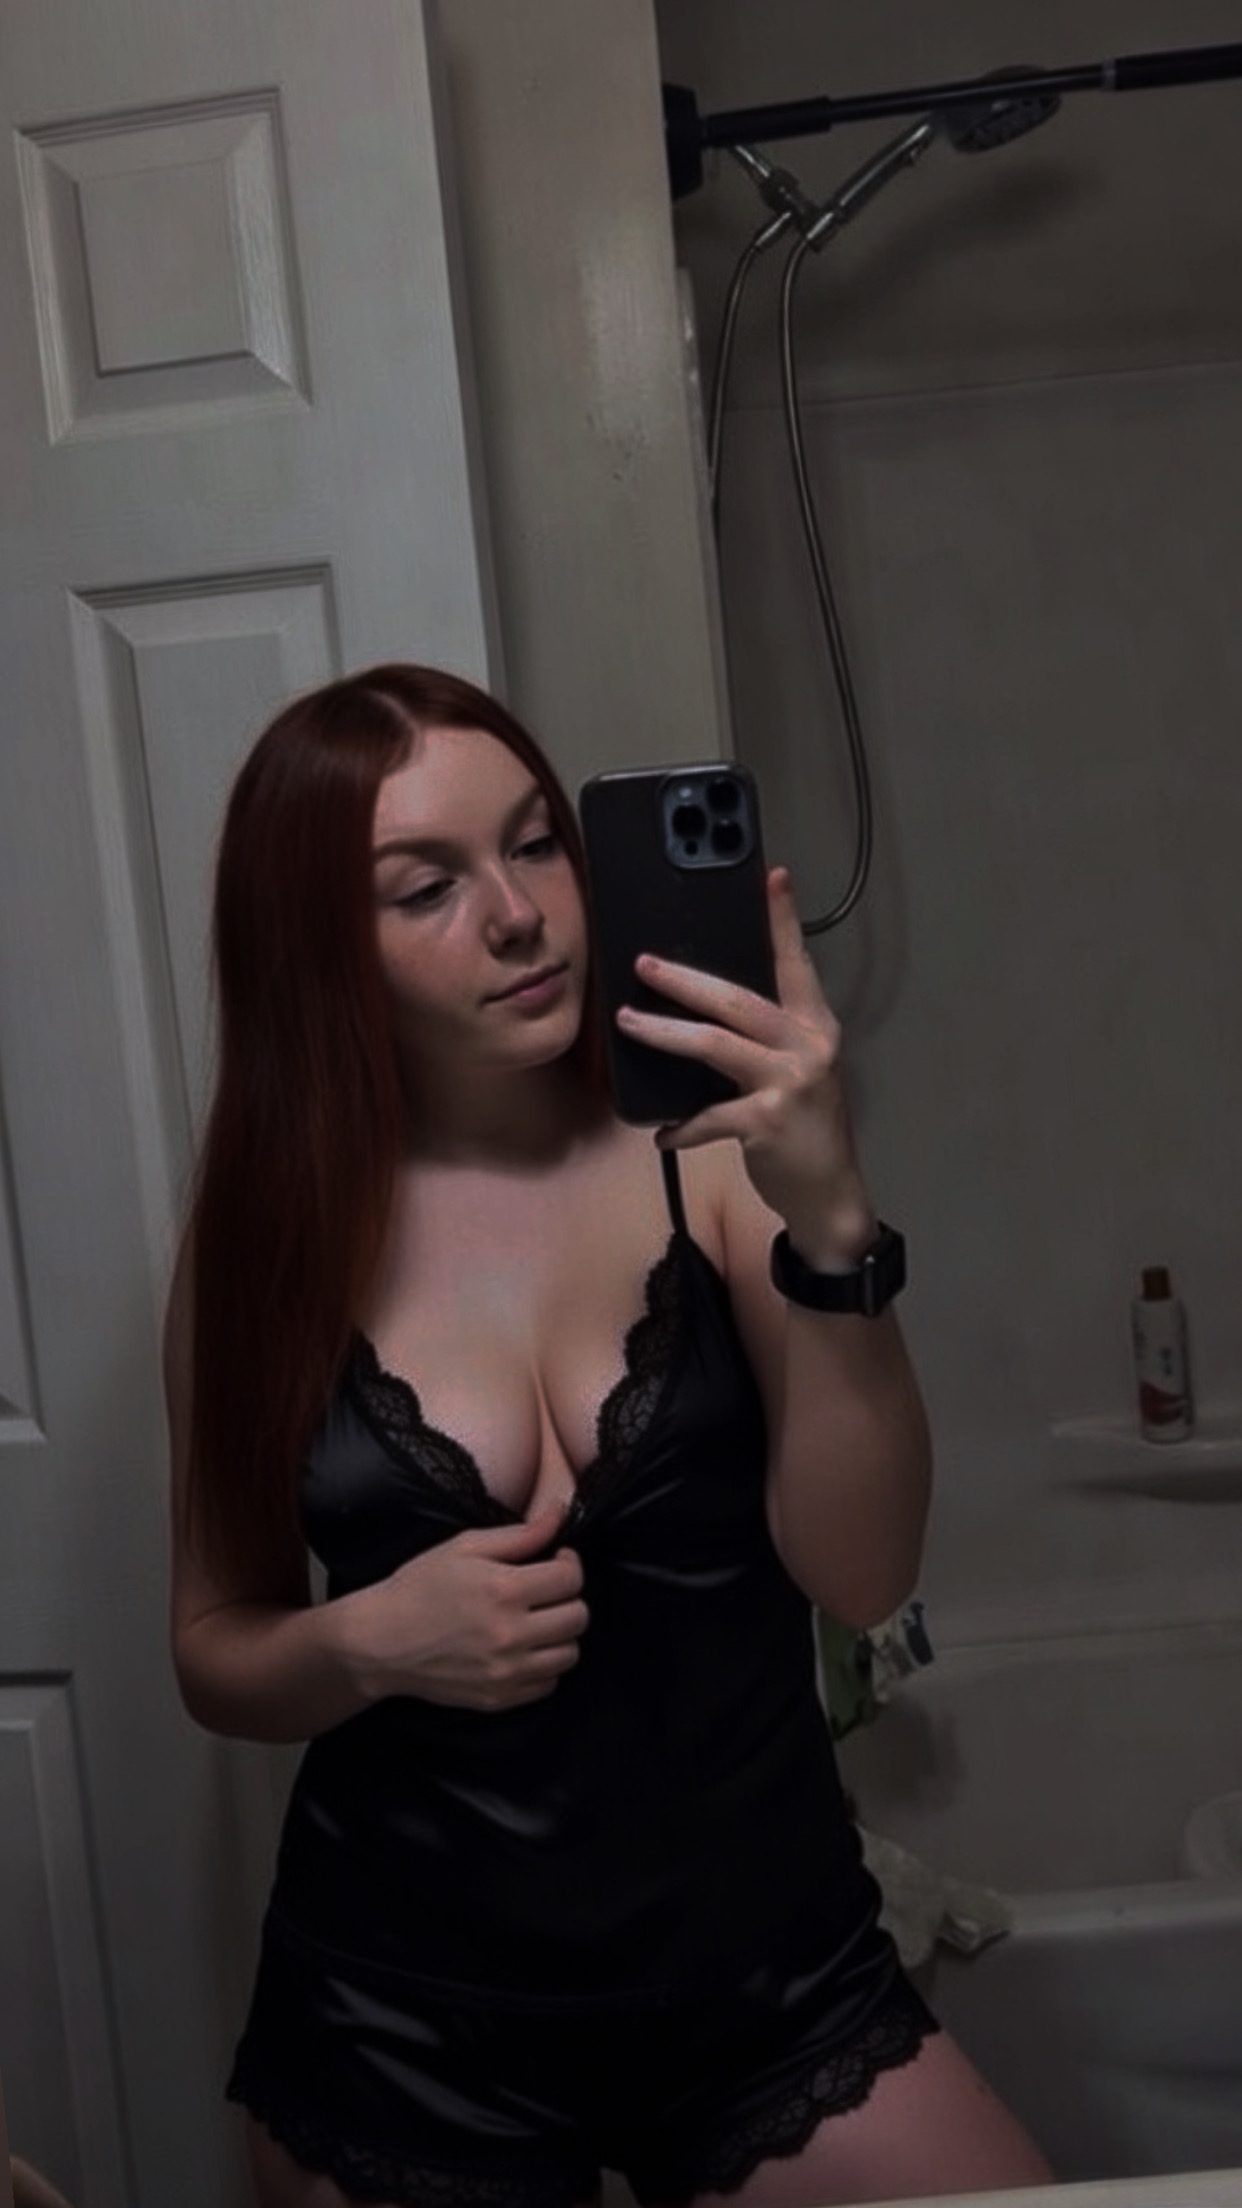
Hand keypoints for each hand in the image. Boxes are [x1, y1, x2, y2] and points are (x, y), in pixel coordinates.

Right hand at [351, 1504, 588, 1711]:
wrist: (380, 1641)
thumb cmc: (419, 1587)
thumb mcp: (464, 1547)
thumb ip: (520, 1534)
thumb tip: (561, 1514)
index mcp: (504, 1590)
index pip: (571, 1579)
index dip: (569, 1564)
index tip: (556, 1560)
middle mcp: (511, 1635)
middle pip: (578, 1617)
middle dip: (568, 1597)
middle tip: (546, 1590)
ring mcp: (506, 1672)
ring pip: (569, 1653)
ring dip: (560, 1634)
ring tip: (536, 1620)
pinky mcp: (499, 1698)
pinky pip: (548, 1684)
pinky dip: (543, 1666)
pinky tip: (522, 1648)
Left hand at [615, 867, 874, 1260]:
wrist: (830, 1194)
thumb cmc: (805, 1129)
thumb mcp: (799, 1073)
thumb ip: (767, 1041)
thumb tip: (706, 1011)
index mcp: (815, 1027)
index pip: (796, 964)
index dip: (782, 921)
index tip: (772, 877)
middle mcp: (807, 1047)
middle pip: (737, 1000)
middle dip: (685, 979)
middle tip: (644, 963)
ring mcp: (789, 1083)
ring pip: (715, 1045)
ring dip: (665, 1033)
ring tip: (629, 1023)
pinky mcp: (767, 1122)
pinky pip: (709, 1116)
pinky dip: (681, 1126)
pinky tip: (662, 1133)